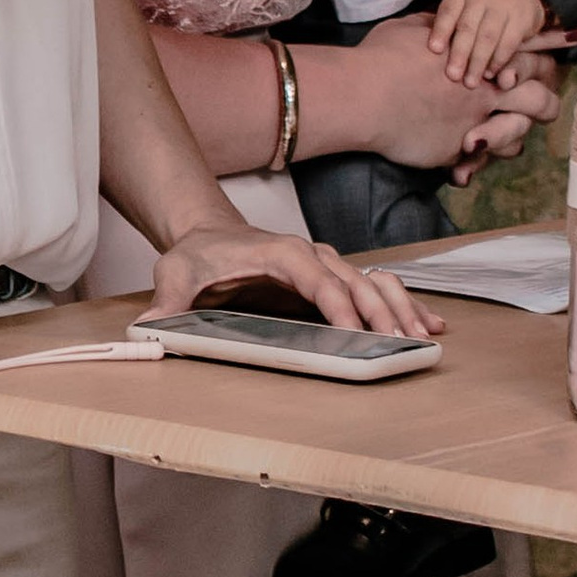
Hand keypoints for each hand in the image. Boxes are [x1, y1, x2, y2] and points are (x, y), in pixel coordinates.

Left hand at [143, 221, 437, 340]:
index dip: (336, 301)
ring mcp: (325, 265)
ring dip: (400, 309)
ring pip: (372, 284)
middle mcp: (310, 254)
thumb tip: (149, 328)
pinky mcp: (331, 279)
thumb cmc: (196, 255)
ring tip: (424, 336)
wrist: (207, 233)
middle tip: (401, 343)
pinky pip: (374, 289)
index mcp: (279, 252)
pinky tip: (426, 325)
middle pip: (354, 282)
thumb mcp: (173, 274)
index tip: (354, 328)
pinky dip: (401, 305)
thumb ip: (166, 303)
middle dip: (380, 312)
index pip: (315, 276)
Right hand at [338, 15, 558, 173]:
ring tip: (503, 140)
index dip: (549, 46)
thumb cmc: (383, 59)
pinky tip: (465, 170)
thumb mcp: (410, 30)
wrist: (366, 97)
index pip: (525, 51)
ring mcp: (475, 125)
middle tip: (546, 107)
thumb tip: (434, 20)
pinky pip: (477, 164)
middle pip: (538, 99)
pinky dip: (472, 166)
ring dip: (511, 138)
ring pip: (516, 138)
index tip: (571, 37)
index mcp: (478, 60)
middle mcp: (485, 93)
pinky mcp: (457, 152)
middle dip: (546, 104)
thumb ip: (430, 26)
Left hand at [432, 0, 550, 85]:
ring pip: (487, 37)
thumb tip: (434, 53)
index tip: (434, 50)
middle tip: (452, 76)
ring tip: (470, 82)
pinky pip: (508, 42)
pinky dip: (498, 60)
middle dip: (459, 54)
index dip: (440, 30)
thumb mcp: (467, 4)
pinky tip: (490, 73)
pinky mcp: (522, 18)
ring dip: (478, 62)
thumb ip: (452, 23)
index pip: (448, 11)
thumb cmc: (484, 5)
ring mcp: (503, 5)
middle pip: (467, 28)